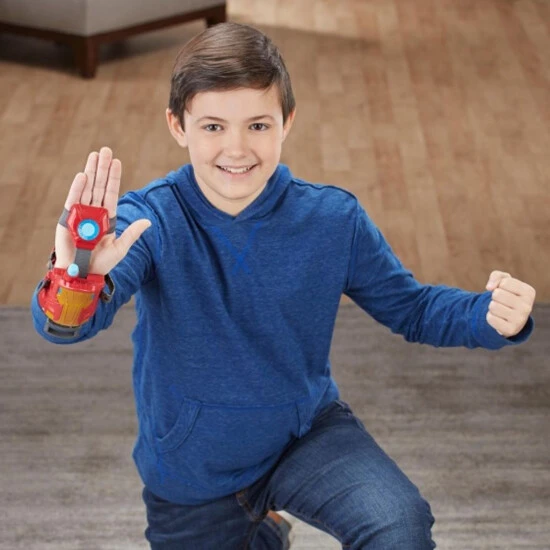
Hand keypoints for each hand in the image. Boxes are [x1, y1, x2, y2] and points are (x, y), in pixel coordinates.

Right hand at [53, 147, 151, 274]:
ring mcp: (81, 213)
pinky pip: (73, 200)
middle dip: (103, 168)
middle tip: (106, 150)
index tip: (117, 162)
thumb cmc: (102, 263)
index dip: (114, 177)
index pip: (111, 193)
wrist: (83, 274)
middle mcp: (94, 212)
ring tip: (95, 155)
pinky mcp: (68, 219)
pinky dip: (78, 188)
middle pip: (99, 186)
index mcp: (107, 217)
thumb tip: (148, 221)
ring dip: (91, 171)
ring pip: (87, 188)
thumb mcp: (121, 247)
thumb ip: (133, 233)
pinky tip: (83, 175)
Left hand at [485, 271, 535, 337]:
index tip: (505, 291)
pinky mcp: (510, 330)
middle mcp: (527, 306)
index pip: (505, 282)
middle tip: (501, 302)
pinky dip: (490, 317)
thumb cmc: (507, 295)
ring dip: (492, 307)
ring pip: (493, 306)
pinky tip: (498, 318)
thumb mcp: (504, 282)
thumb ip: (497, 276)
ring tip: (500, 310)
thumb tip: (489, 287)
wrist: (509, 318)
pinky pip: (490, 318)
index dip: (499, 285)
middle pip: (497, 294)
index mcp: (529, 292)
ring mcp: (520, 320)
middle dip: (494, 297)